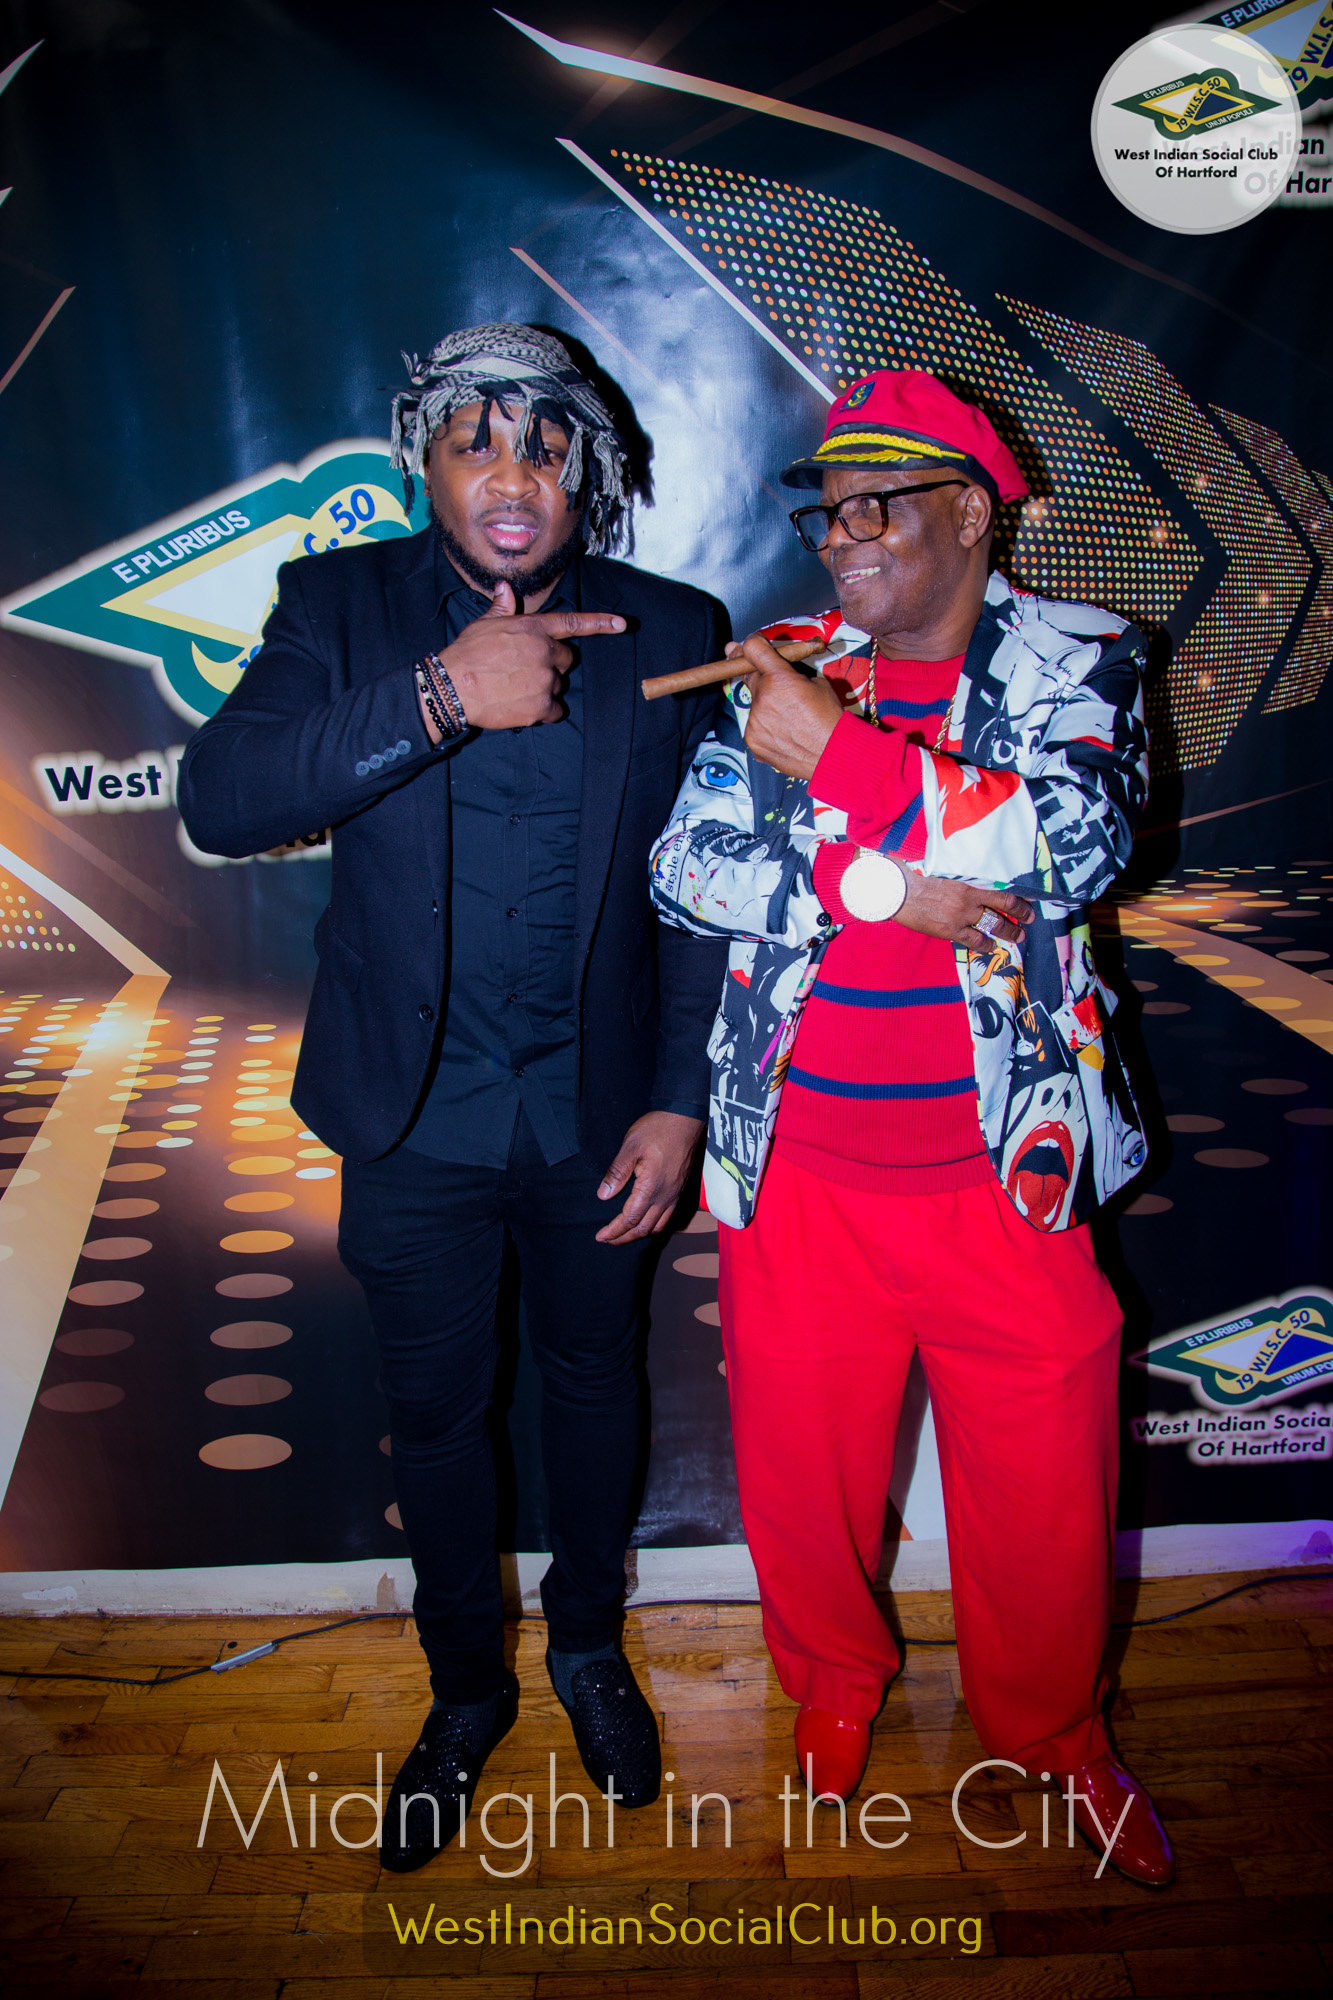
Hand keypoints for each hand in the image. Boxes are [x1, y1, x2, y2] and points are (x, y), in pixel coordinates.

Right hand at [417, 581, 626, 737]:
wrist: (453, 687)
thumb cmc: (466, 654)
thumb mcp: (484, 624)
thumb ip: (502, 608)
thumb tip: (505, 589)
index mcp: (533, 628)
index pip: (573, 623)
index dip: (600, 623)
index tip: (622, 625)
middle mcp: (544, 652)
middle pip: (566, 660)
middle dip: (551, 665)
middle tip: (524, 670)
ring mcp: (545, 680)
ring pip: (558, 686)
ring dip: (544, 688)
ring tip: (515, 688)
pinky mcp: (540, 706)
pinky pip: (555, 711)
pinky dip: (543, 712)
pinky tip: (522, 707)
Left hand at [595, 1111, 704, 1244]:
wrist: (685, 1118)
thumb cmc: (657, 1129)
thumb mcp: (630, 1147)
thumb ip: (617, 1173)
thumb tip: (603, 1195)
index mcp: (651, 1188)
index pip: (630, 1219)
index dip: (614, 1231)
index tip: (600, 1236)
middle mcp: (665, 1196)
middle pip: (643, 1228)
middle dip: (624, 1237)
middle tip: (607, 1240)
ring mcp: (675, 1194)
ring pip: (657, 1225)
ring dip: (639, 1234)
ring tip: (624, 1234)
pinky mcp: (680, 1188)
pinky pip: (668, 1216)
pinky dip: (654, 1225)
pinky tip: (646, 1221)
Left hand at [731, 632, 843, 780]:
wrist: (833, 754)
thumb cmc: (830, 718)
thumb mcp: (817, 683)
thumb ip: (790, 674)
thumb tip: (779, 671)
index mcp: (779, 678)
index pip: (752, 649)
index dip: (751, 645)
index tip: (750, 647)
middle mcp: (762, 698)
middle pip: (749, 677)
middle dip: (757, 675)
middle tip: (769, 682)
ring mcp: (754, 722)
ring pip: (755, 706)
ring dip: (766, 707)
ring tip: (790, 721)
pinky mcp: (752, 741)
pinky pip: (755, 727)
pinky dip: (766, 728)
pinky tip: (785, 734)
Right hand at [894, 871, 1033, 951]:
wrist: (901, 894)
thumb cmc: (922, 883)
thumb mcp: (949, 878)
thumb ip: (966, 884)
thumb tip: (981, 888)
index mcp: (969, 884)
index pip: (1002, 892)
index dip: (1019, 899)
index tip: (1028, 902)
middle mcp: (969, 900)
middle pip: (1004, 908)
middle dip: (1020, 916)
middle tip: (1029, 920)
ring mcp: (961, 917)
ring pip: (994, 926)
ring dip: (1009, 932)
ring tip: (1018, 936)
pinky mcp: (951, 931)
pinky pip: (975, 941)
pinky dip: (986, 944)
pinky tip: (991, 946)